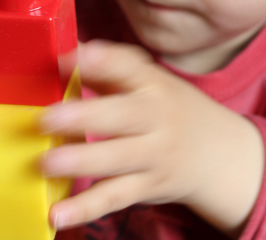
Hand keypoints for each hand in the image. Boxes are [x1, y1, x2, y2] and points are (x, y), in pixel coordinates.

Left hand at [40, 40, 263, 236]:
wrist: (220, 153)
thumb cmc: (168, 108)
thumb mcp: (148, 81)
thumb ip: (107, 67)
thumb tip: (62, 50)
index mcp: (152, 83)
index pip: (128, 66)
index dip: (100, 61)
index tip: (68, 58)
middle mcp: (156, 117)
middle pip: (122, 116)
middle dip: (84, 117)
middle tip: (46, 118)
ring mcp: (154, 155)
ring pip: (117, 159)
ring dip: (81, 162)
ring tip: (45, 163)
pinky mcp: (147, 187)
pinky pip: (115, 197)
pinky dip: (86, 208)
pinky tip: (58, 215)